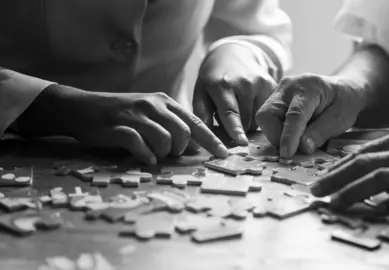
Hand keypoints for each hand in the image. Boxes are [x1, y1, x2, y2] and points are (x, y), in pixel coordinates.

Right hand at [18, 85, 227, 164]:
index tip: (224, 154)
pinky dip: (145, 155)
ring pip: (164, 139)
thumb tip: (195, 146)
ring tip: (154, 155)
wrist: (82, 108)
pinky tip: (144, 158)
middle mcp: (153, 106)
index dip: (211, 140)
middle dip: (180, 149)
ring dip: (162, 153)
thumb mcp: (149, 113)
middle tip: (169, 154)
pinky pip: (140, 144)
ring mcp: (135, 116)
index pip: (195, 122)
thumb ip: (171, 125)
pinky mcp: (118, 127)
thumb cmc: (120, 114)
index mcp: (164, 102)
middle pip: (183, 132)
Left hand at [193, 44, 276, 144]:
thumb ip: (202, 117)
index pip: (230, 112)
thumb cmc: (213, 79)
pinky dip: (258, 114)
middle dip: (238, 129)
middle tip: (228, 121)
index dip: (235, 129)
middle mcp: (244, 82)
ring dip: (248, 123)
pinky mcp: (272, 84)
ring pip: (258, 118)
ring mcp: (260, 82)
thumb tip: (207, 141)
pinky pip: (267, 111)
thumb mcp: (201, 94)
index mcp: (221, 85)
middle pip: (245, 120)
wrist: (233, 54)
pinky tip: (250, 104)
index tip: (241, 143)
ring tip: (239, 109)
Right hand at [255, 74, 364, 156]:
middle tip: (293, 148)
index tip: (287, 154)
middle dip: (276, 135)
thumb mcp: (340, 119)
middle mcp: (288, 86)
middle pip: (267, 114)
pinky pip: (268, 119)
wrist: (341, 89)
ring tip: (297, 138)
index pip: (294, 114)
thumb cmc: (344, 102)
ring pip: (264, 118)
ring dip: (276, 134)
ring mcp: (278, 92)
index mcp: (308, 87)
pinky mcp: (274, 100)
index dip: (289, 136)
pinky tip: (293, 132)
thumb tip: (302, 147)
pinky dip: (277, 130)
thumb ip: (321, 132)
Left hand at [311, 128, 388, 214]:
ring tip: (335, 203)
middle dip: (335, 178)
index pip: (359, 154)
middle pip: (363, 163)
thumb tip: (360, 165)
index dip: (336, 167)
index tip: (319, 179)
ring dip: (354, 190)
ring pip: (381, 177)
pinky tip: (380, 212)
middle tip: (315, 191)